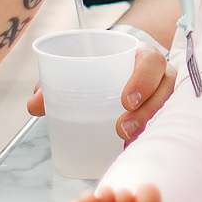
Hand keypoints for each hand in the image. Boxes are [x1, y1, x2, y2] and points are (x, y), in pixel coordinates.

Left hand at [26, 41, 178, 142]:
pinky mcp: (162, 111)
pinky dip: (153, 134)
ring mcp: (164, 92)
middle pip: (163, 89)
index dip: (142, 80)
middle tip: (122, 129)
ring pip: (166, 107)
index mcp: (140, 54)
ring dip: (148, 125)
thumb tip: (34, 104)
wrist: (121, 64)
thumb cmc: (100, 65)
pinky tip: (136, 147)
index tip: (125, 101)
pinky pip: (165, 121)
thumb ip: (57, 81)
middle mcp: (159, 72)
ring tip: (126, 140)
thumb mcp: (81, 66)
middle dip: (145, 111)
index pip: (151, 62)